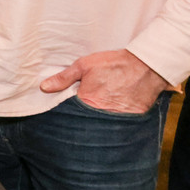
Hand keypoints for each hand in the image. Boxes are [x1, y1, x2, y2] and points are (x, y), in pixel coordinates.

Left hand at [40, 49, 168, 113]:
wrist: (146, 67)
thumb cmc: (113, 64)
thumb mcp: (84, 65)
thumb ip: (63, 78)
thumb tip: (44, 87)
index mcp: (88, 101)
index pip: (70, 113)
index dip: (66, 111)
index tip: (62, 110)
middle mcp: (102, 114)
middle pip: (85, 121)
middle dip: (80, 118)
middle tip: (83, 109)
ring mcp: (118, 119)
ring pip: (101, 124)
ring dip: (96, 121)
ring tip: (97, 111)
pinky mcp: (131, 121)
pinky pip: (117, 124)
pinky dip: (112, 120)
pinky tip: (111, 111)